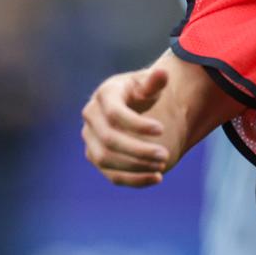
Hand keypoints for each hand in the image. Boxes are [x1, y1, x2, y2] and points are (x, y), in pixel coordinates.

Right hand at [81, 67, 170, 186]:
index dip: (136, 124)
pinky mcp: (96, 157)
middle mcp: (91, 116)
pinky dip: (133, 180)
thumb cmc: (144, 93)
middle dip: (137, 149)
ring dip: (135, 166)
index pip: (114, 113)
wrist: (133, 108)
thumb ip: (156, 81)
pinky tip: (158, 178)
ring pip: (105, 159)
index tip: (161, 129)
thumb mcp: (150, 85)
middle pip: (108, 139)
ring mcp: (90, 139)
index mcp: (105, 95)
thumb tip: (162, 74)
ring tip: (162, 165)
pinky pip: (110, 174)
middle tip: (164, 154)